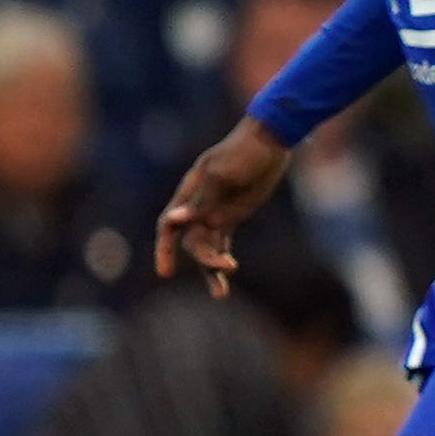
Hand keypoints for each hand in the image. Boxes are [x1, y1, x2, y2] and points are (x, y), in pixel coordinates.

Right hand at [155, 116, 291, 296]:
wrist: (269, 142)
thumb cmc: (242, 153)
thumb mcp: (222, 175)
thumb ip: (202, 200)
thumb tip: (175, 219)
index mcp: (189, 194)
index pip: (169, 226)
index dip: (165, 249)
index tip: (165, 272)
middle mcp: (198, 207)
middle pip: (191, 242)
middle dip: (204, 260)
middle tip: (224, 269)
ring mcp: (215, 212)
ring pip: (207, 247)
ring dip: (212, 269)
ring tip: (220, 294)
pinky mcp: (231, 216)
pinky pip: (222, 242)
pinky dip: (222, 258)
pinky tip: (228, 272)